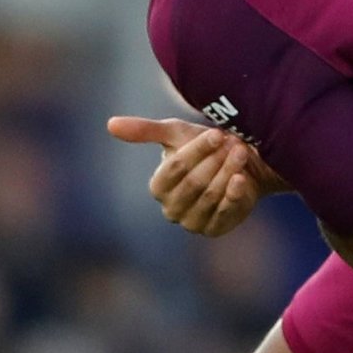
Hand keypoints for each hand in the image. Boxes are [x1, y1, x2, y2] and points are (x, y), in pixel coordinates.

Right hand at [106, 115, 265, 236]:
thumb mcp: (175, 134)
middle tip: (234, 142)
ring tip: (241, 152)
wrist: (241, 167)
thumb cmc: (205, 149)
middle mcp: (171, 208)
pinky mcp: (215, 229)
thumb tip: (110, 123)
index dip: (198, 150)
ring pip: (210, 195)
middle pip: (194, 182)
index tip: (217, 134)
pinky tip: (241, 178)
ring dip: (228, 171)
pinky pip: (224, 213)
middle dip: (216, 161)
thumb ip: (145, 130)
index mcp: (158, 186)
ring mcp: (192, 222)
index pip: (176, 167)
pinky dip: (234, 194)